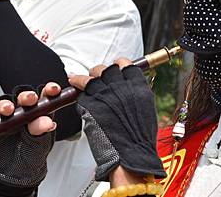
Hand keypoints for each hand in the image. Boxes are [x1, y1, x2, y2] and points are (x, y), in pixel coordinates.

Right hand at [0, 83, 58, 193]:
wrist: (11, 174)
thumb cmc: (29, 156)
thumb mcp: (39, 145)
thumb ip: (41, 132)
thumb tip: (46, 121)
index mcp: (38, 113)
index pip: (44, 97)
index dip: (49, 90)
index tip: (53, 90)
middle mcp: (22, 110)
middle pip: (22, 96)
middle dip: (26, 96)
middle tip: (29, 99)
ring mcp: (6, 114)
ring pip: (4, 102)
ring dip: (5, 104)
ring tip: (7, 110)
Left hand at [68, 59, 165, 181]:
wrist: (131, 156)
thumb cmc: (139, 138)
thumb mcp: (145, 109)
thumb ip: (134, 93)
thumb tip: (125, 85)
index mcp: (137, 87)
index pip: (124, 64)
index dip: (118, 65)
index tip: (114, 67)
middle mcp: (121, 87)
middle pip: (106, 69)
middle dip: (100, 71)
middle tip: (95, 76)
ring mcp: (105, 95)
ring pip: (90, 77)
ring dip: (83, 78)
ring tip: (75, 78)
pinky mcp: (91, 105)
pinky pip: (82, 94)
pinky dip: (78, 94)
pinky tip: (75, 93)